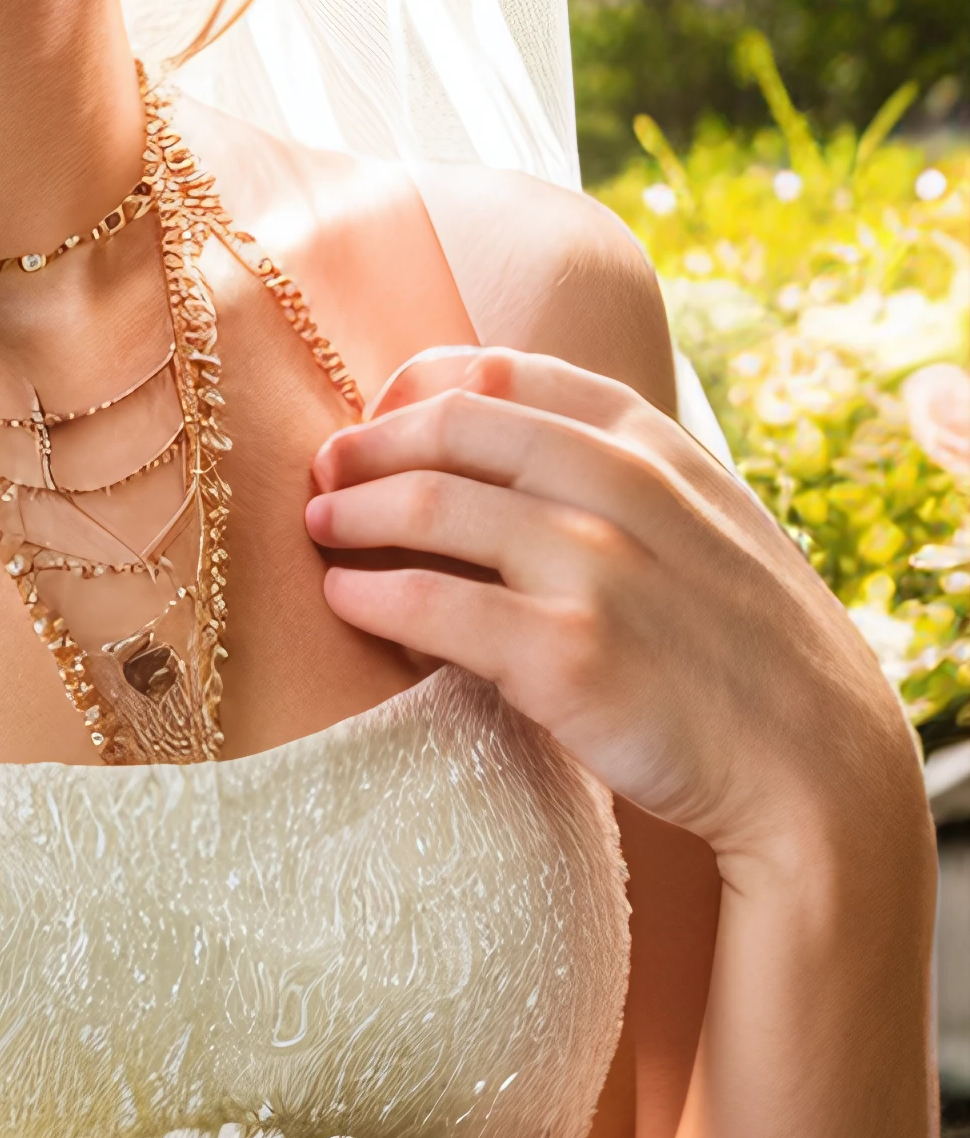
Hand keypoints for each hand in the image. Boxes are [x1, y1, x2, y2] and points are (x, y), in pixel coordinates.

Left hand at [303, 347, 922, 873]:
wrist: (819, 766)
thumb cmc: (742, 643)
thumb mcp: (702, 516)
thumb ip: (614, 465)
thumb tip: (489, 433)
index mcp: (648, 441)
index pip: (500, 371)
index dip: (416, 387)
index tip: (376, 414)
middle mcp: (619, 484)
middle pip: (448, 427)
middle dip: (367, 445)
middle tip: (322, 473)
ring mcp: (595, 565)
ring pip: (426, 505)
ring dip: (350, 514)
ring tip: (318, 531)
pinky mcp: (567, 653)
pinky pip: (430, 604)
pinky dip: (368, 594)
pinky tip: (342, 600)